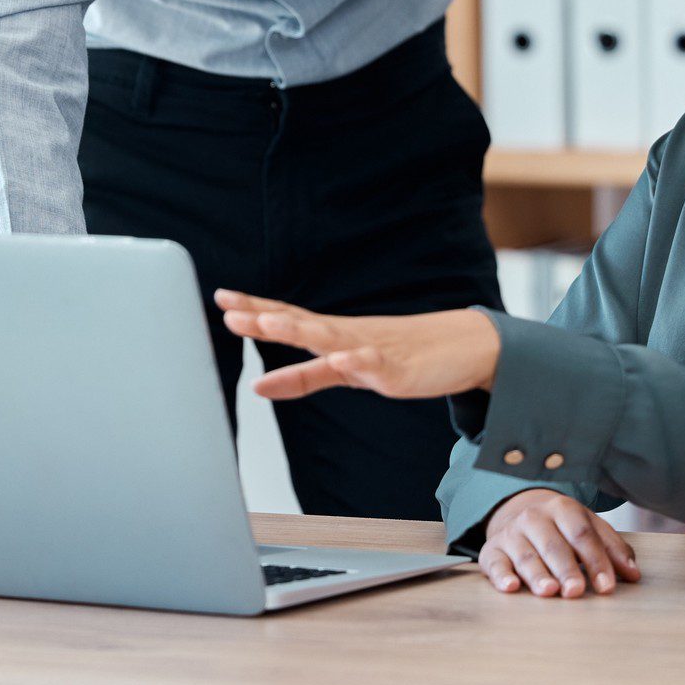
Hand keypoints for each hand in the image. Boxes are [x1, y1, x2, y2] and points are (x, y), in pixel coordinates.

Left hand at [215, 290, 499, 399]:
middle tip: (230, 311)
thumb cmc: (401, 355)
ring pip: (330, 339)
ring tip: (268, 325)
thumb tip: (258, 386)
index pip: (288, 317)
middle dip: (265, 318)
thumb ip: (303, 377)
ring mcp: (372, 349)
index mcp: (334, 334)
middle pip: (300, 323)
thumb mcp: (345, 369)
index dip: (255, 309)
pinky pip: (374, 365)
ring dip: (299, 331)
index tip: (222, 299)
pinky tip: (342, 359)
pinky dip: (357, 361)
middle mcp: (348, 335)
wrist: (462, 347)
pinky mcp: (397, 369)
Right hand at [479, 490, 640, 598]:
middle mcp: (534, 517)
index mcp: (563, 508)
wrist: (518, 511)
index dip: (596, 561)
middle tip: (576, 591)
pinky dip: (501, 575)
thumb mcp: (588, 527)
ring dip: (537, 574)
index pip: (582, 534)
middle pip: (554, 545)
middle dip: (566, 569)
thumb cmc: (561, 527)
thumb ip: (612, 548)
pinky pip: (495, 563)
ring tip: (549, 592)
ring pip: (526, 555)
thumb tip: (634, 574)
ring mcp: (511, 533)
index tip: (607, 587)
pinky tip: (511, 587)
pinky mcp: (491, 550)